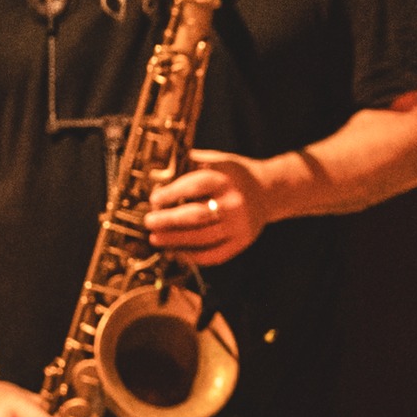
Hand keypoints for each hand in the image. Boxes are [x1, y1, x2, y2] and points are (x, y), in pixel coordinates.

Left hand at [146, 149, 268, 264]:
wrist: (268, 191)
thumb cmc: (233, 174)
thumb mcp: (215, 160)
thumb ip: (188, 165)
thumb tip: (154, 176)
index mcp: (226, 178)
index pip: (195, 186)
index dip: (171, 193)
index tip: (153, 199)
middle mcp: (235, 202)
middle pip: (196, 215)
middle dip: (168, 221)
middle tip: (148, 222)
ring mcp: (240, 225)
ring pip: (202, 238)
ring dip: (175, 241)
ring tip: (156, 239)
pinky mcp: (242, 242)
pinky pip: (215, 255)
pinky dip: (193, 256)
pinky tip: (176, 252)